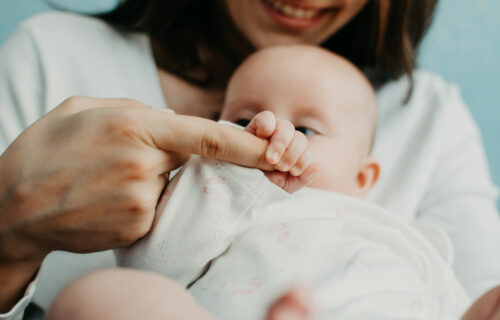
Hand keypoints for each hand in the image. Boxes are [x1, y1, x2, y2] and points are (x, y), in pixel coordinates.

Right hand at [0, 97, 272, 262]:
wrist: (13, 206)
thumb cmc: (47, 150)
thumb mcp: (87, 108)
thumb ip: (139, 111)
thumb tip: (176, 124)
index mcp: (138, 128)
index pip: (212, 139)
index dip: (252, 147)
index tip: (281, 152)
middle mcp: (146, 167)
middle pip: (187, 160)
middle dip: (170, 157)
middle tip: (124, 159)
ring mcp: (143, 203)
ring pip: (168, 184)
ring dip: (149, 178)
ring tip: (106, 178)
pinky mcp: (138, 228)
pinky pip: (154, 207)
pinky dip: (138, 200)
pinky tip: (105, 198)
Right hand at [245, 111, 319, 192]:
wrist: (237, 184)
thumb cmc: (260, 186)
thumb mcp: (283, 187)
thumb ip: (303, 178)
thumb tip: (320, 166)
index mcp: (294, 155)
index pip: (308, 151)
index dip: (304, 160)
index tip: (293, 171)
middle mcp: (284, 142)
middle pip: (300, 138)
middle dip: (293, 153)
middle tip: (281, 166)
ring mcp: (270, 132)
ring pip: (286, 127)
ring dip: (281, 143)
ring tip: (271, 158)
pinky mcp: (255, 126)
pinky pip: (267, 117)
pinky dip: (268, 125)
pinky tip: (262, 138)